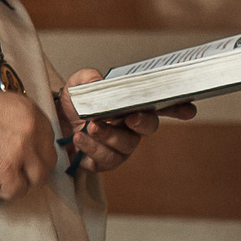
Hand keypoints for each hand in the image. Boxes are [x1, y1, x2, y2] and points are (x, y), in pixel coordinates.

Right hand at [0, 83, 57, 200]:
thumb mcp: (1, 105)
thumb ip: (18, 122)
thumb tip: (26, 142)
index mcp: (31, 112)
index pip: (49, 141)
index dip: (37, 153)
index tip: (27, 159)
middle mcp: (32, 131)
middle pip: (47, 162)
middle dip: (33, 170)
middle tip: (16, 172)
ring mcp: (22, 152)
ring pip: (36, 180)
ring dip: (21, 182)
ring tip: (2, 178)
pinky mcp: (7, 171)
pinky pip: (16, 191)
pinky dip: (3, 190)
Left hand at [55, 68, 195, 174]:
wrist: (52, 125)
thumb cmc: (72, 104)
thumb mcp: (77, 85)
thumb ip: (88, 78)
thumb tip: (100, 81)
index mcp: (131, 105)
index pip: (160, 105)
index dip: (177, 107)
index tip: (188, 109)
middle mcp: (131, 127)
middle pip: (148, 126)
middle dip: (142, 122)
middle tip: (129, 117)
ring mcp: (120, 146)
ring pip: (126, 145)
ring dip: (109, 135)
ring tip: (92, 126)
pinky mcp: (104, 162)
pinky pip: (106, 159)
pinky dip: (93, 148)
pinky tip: (80, 139)